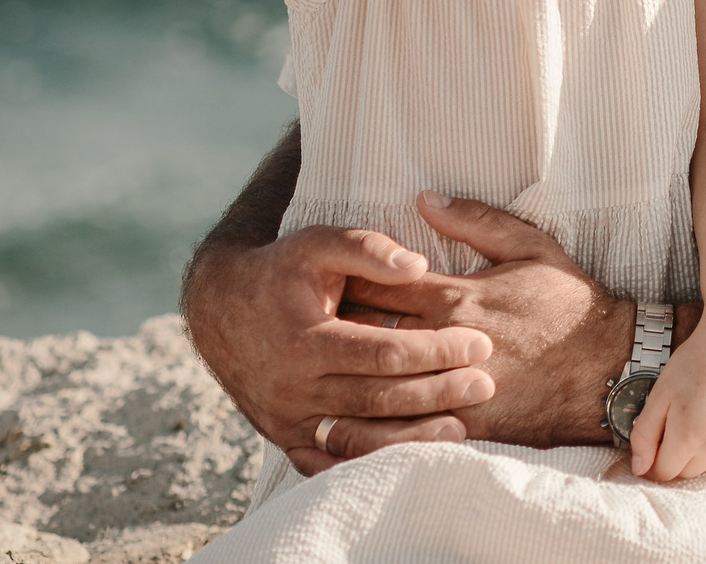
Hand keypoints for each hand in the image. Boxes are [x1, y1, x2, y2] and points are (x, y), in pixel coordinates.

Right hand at [180, 224, 495, 476]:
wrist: (221, 310)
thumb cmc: (282, 270)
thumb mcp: (317, 244)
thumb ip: (367, 248)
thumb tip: (419, 266)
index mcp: (306, 339)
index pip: (384, 353)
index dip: (435, 350)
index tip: (480, 343)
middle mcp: (294, 386)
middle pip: (377, 398)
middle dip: (436, 393)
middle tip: (485, 385)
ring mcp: (288, 418)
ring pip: (357, 438)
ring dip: (410, 436)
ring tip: (461, 428)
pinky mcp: (286, 436)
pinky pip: (330, 460)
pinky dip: (371, 462)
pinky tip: (409, 457)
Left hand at [338, 192, 632, 451]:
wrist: (608, 369)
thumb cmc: (570, 304)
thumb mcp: (532, 246)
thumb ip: (475, 220)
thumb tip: (422, 198)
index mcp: (456, 297)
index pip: (378, 286)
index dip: (342, 283)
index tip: (320, 282)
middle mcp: (444, 344)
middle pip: (366, 338)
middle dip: (331, 333)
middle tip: (301, 331)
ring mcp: (451, 389)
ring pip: (374, 392)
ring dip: (338, 387)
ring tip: (309, 384)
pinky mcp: (462, 426)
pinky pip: (400, 433)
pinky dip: (367, 433)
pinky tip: (341, 430)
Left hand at [627, 326, 705, 481]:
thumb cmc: (696, 362)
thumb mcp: (659, 393)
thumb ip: (643, 435)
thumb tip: (640, 469)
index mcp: (687, 436)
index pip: (663, 472)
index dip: (656, 458)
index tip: (660, 440)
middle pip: (688, 472)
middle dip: (679, 455)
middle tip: (683, 422)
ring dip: (704, 454)